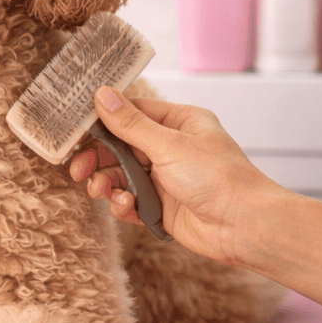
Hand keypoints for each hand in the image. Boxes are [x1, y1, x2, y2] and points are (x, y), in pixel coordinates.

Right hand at [69, 87, 279, 267]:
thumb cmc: (219, 179)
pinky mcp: (162, 206)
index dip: (103, 120)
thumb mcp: (169, 145)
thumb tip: (102, 95)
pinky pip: (131, 201)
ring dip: (107, 182)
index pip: (131, 112)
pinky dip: (122, 204)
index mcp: (179, 123)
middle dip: (98, 158)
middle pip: (121, 146)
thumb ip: (130, 124)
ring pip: (122, 175)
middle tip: (79, 168)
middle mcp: (171, 148)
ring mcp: (166, 178)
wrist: (245, 228)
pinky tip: (126, 207)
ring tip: (101, 190)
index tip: (76, 130)